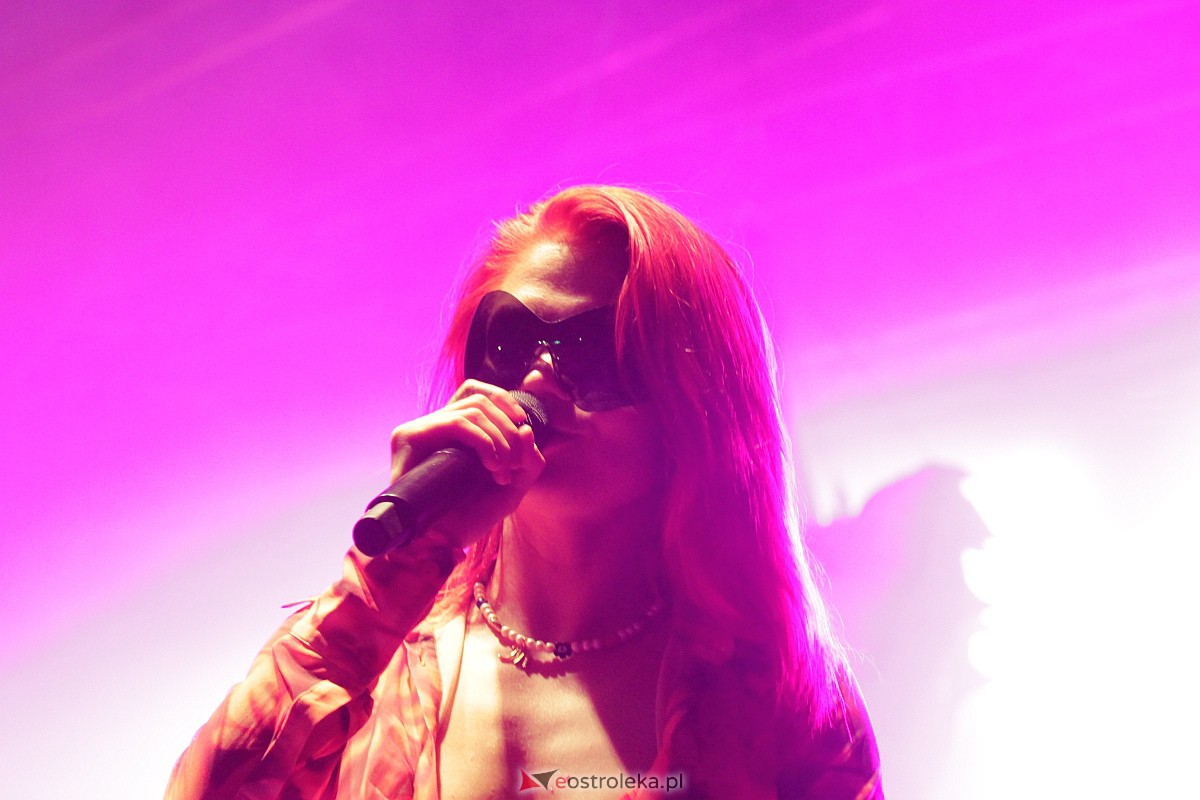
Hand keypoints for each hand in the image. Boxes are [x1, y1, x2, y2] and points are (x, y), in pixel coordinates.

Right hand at [386, 381, 544, 547]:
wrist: (439, 544)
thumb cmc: (470, 518)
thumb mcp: (511, 488)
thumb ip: (527, 461)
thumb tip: (526, 428)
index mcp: (454, 432)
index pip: (475, 392)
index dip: (503, 400)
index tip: (523, 424)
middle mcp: (435, 426)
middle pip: (479, 399)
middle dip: (507, 428)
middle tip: (514, 465)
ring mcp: (420, 431)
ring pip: (472, 410)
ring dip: (499, 437)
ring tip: (502, 471)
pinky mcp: (410, 437)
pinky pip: (458, 424)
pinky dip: (483, 440)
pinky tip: (492, 465)